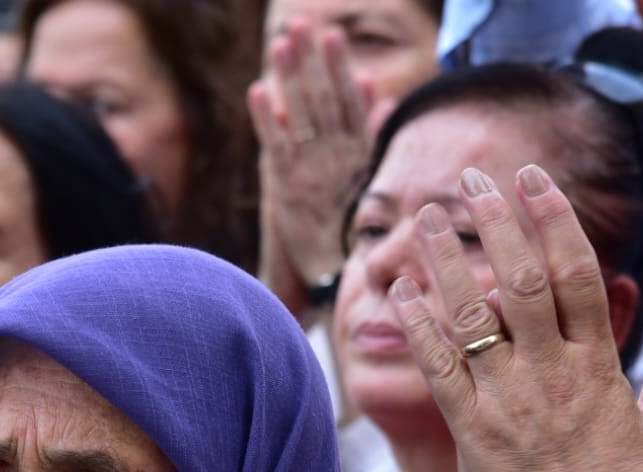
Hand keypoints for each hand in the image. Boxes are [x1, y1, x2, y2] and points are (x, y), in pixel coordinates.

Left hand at [249, 22, 371, 313]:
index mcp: (359, 153)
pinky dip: (267, 119)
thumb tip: (384, 100)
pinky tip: (258, 91)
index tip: (333, 38)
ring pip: (301, 114)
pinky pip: (276, 146)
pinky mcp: (286, 187)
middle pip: (324, 99)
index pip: (350, 101)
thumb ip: (377, 139)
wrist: (338, 276)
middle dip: (311, 61)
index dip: (340, 68)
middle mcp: (336, 156)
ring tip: (280, 45)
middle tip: (301, 25)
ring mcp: (311, 169)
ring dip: (290, 79)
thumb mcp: (377, 182)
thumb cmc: (357, 231)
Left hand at [389, 164, 642, 471]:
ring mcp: (511, 406)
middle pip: (522, 282)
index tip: (534, 182)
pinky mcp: (474, 438)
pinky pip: (440, 373)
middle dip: (498, 224)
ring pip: (474, 318)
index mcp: (601, 369)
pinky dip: (420, 329)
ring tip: (427, 218)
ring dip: (448, 262)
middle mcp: (553, 378)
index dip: (554, 222)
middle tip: (472, 180)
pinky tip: (400, 292)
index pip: (577, 276)